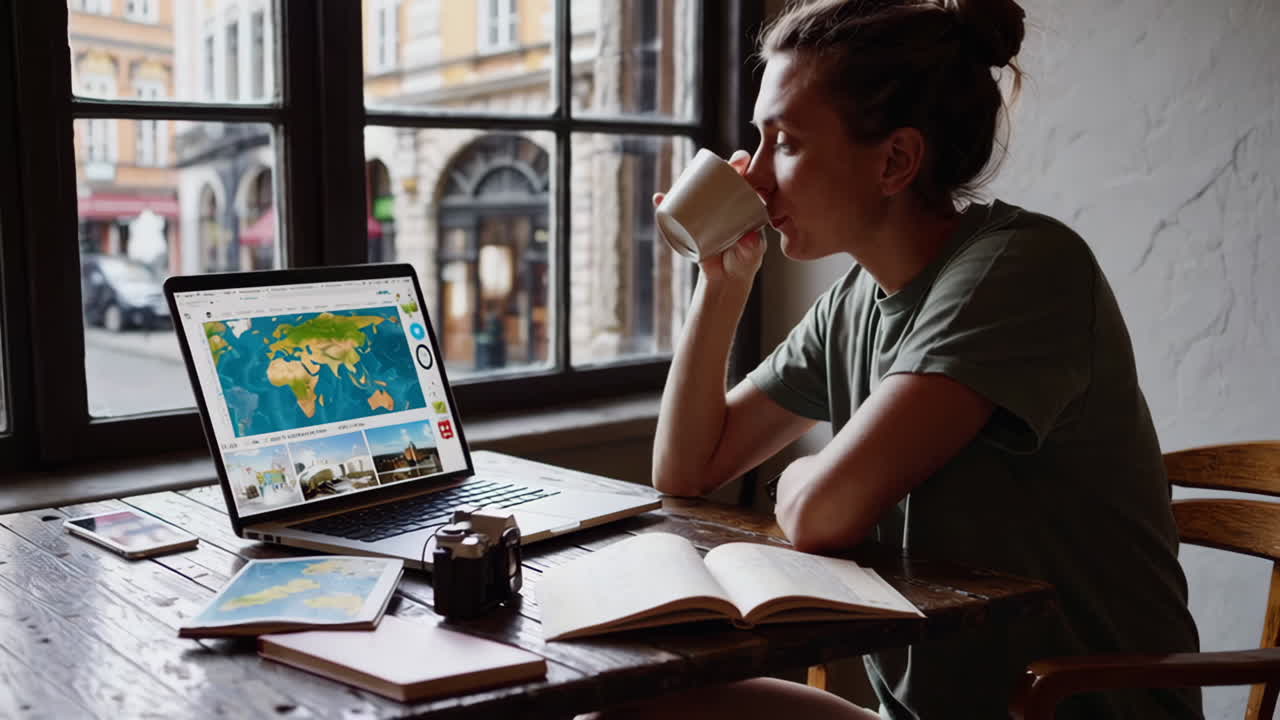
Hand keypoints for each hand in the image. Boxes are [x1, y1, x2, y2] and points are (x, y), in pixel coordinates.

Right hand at [653, 150, 765, 285]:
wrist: (725, 279)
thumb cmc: (743, 262)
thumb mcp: (751, 255)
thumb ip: (752, 248)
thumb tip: (749, 238)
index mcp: (742, 204)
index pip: (743, 179)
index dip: (741, 164)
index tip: (740, 159)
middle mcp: (723, 204)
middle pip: (718, 178)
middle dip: (717, 165)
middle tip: (718, 163)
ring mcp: (704, 213)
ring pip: (695, 191)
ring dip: (688, 179)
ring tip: (684, 176)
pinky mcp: (690, 224)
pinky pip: (677, 211)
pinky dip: (666, 205)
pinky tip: (659, 198)